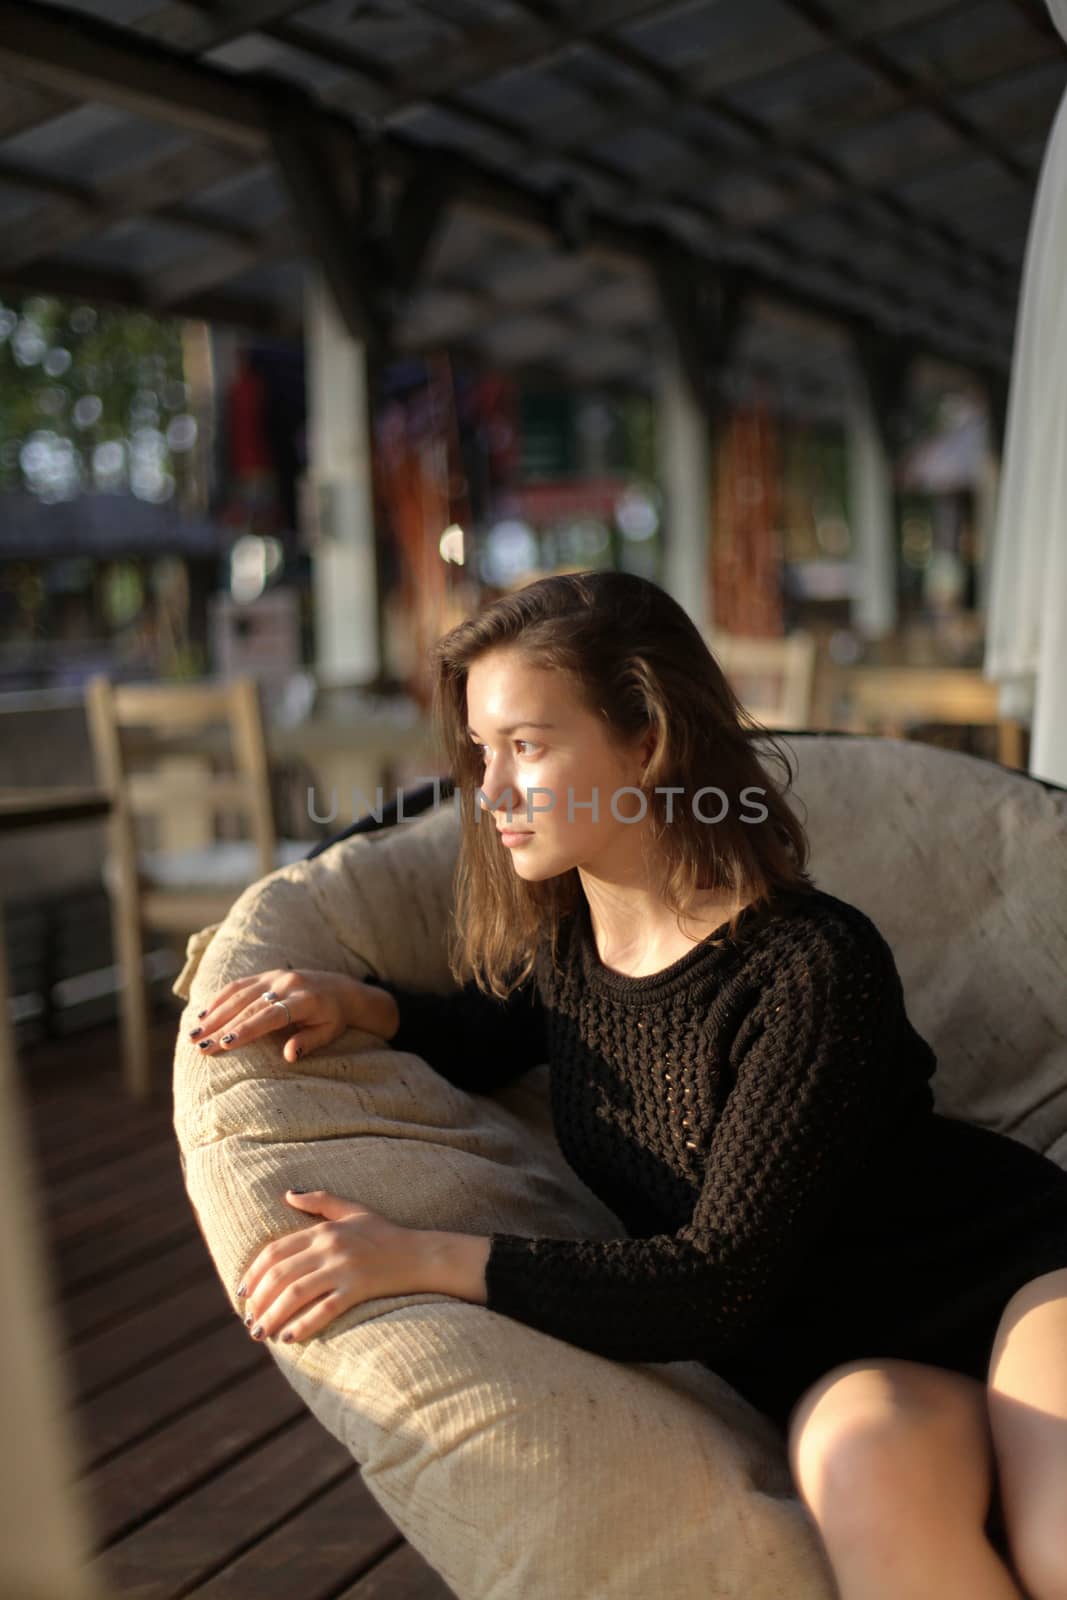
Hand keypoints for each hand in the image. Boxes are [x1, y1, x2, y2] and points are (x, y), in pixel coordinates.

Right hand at [189, 967, 389, 1064]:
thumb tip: (289, 1056)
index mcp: (305, 1000)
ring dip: (214, 1014)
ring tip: (194, 1034)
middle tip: (200, 1046)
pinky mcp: (267, 974)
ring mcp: (275, 976)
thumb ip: (308, 1042)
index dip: (247, 1029)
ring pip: (239, 995)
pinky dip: (219, 999)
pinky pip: (239, 985)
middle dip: (222, 1027)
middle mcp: (287, 984)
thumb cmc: (333, 1018)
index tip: (225, 1044)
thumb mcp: (328, 1033)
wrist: (340, 989)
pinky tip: (204, 1015)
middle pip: (249, 1006)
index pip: (271, 1016)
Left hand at [237, 1188, 439, 1342]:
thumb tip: (288, 1194)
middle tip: (248, 1320)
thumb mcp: (353, 1210)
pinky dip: (302, 1326)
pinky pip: (324, 1310)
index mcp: (324, 1230)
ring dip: (272, 1317)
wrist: (421, 1255)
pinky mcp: (358, 1290)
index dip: (253, 1273)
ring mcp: (344, 1269)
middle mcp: (330, 1248)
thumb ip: (320, 1201)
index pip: (275, 1251)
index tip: (242, 1293)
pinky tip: (288, 1339)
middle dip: (258, 1301)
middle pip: (280, 1275)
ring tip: (260, 1333)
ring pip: (295, 1295)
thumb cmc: (385, 1233)